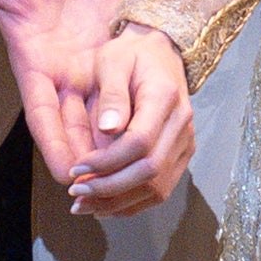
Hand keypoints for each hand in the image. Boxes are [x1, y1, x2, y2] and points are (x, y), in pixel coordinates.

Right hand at [0, 0, 127, 180]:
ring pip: (96, 116)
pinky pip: (117, 94)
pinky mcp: (105, 55)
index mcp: (31, 60)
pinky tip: (145, 141)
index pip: (41, 113)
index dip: (53, 144)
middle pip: (71, 125)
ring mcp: (82, 65)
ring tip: (129, 177)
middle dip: (84, 159)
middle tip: (103, 193)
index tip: (66, 176)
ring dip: (108, 145)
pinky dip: (126, 119)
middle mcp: (57, 71)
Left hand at [62, 24, 194, 218]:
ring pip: (157, 188)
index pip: (139, 143)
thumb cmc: (132, 56)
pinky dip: (132, 204)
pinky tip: (105, 206)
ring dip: (119, 202)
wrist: (161, 53)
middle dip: (109, 188)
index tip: (76, 168)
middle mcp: (181, 125)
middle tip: (76, 194)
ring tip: (85, 206)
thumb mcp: (113, 61)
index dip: (106, 162)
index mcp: (165, 98)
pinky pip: (161, 190)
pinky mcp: (181, 156)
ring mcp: (185, 143)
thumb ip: (112, 95)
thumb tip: (108, 129)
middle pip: (150, 172)